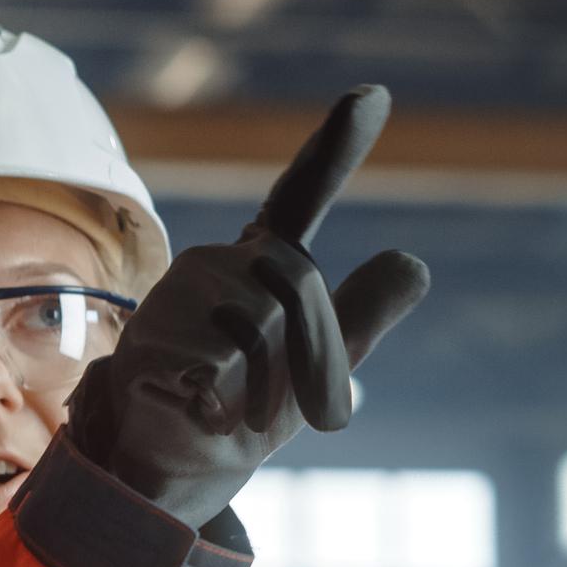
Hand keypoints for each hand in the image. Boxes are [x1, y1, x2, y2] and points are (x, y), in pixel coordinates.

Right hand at [61, 85, 430, 528]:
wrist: (169, 472)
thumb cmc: (245, 410)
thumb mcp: (321, 367)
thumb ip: (364, 314)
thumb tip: (415, 262)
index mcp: (263, 263)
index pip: (303, 196)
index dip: (336, 145)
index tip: (374, 94)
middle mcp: (218, 264)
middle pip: (301, 286)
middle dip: (308, 355)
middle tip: (276, 403)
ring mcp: (178, 298)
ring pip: (263, 326)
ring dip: (266, 388)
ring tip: (230, 407)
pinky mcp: (150, 339)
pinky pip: (219, 364)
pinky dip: (223, 404)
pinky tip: (200, 410)